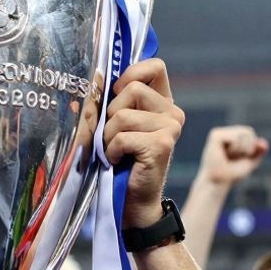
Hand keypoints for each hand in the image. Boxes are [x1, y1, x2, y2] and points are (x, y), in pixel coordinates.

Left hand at [103, 58, 184, 228]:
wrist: (133, 203)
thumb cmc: (121, 161)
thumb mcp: (115, 125)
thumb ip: (113, 100)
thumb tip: (98, 78)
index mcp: (163, 103)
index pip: (155, 67)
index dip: (132, 73)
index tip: (117, 92)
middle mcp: (172, 113)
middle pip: (131, 89)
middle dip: (111, 114)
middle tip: (115, 137)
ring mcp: (170, 128)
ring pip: (122, 115)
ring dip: (108, 136)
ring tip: (116, 152)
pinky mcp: (162, 145)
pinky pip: (121, 136)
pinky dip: (111, 150)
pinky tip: (119, 161)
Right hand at [197, 125, 268, 186]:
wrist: (219, 182)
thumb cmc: (231, 174)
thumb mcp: (249, 162)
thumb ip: (258, 151)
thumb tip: (265, 143)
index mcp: (230, 136)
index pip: (249, 132)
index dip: (251, 146)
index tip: (239, 158)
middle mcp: (223, 132)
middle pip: (248, 131)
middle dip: (248, 148)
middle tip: (234, 158)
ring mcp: (218, 133)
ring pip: (243, 134)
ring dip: (241, 150)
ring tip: (229, 157)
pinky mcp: (215, 135)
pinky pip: (236, 138)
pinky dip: (235, 148)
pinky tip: (225, 154)